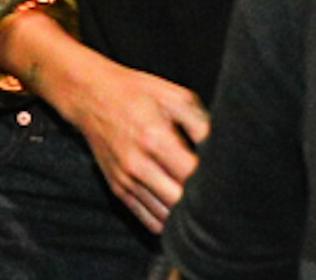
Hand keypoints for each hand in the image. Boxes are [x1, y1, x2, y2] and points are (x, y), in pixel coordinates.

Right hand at [59, 54, 210, 233]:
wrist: (91, 96)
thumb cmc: (137, 93)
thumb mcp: (175, 96)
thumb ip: (201, 124)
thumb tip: (221, 151)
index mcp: (155, 138)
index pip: (193, 176)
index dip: (213, 179)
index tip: (224, 175)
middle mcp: (138, 165)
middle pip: (180, 203)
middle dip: (201, 202)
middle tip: (215, 193)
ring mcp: (126, 181)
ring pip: (166, 218)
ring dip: (185, 215)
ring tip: (198, 201)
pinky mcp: (118, 190)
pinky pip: (149, 221)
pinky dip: (167, 221)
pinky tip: (178, 208)